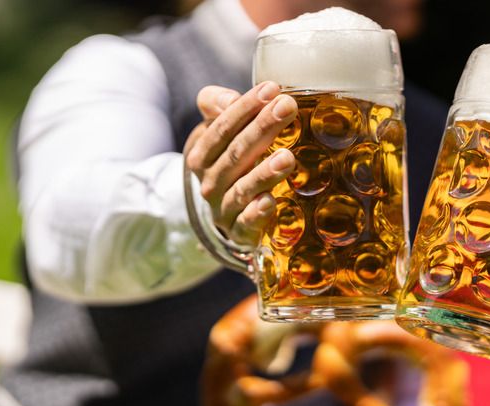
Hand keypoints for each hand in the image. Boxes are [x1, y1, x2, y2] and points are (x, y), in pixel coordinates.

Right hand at [184, 82, 297, 245]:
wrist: (224, 212)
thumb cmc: (227, 161)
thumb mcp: (216, 131)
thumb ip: (217, 105)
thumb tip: (232, 98)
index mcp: (202, 154)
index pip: (222, 127)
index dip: (246, 107)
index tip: (272, 89)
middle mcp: (210, 182)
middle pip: (236, 153)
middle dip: (262, 129)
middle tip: (287, 107)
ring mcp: (224, 208)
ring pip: (243, 188)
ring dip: (264, 173)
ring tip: (287, 157)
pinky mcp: (239, 232)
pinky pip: (246, 223)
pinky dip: (256, 212)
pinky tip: (270, 201)